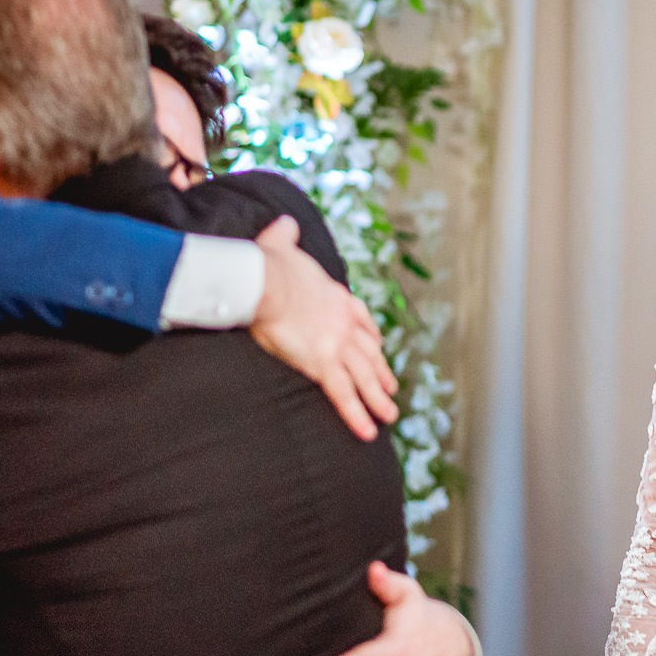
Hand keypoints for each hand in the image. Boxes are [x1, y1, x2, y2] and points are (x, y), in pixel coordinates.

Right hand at [250, 216, 397, 441]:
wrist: (263, 280)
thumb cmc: (267, 264)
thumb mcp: (280, 244)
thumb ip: (285, 235)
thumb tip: (285, 223)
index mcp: (336, 297)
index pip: (361, 320)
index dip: (371, 337)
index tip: (377, 347)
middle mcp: (343, 322)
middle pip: (369, 353)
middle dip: (381, 372)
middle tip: (392, 389)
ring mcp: (336, 344)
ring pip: (364, 378)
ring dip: (378, 399)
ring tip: (390, 416)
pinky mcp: (322, 363)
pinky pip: (343, 395)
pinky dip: (356, 415)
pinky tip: (368, 432)